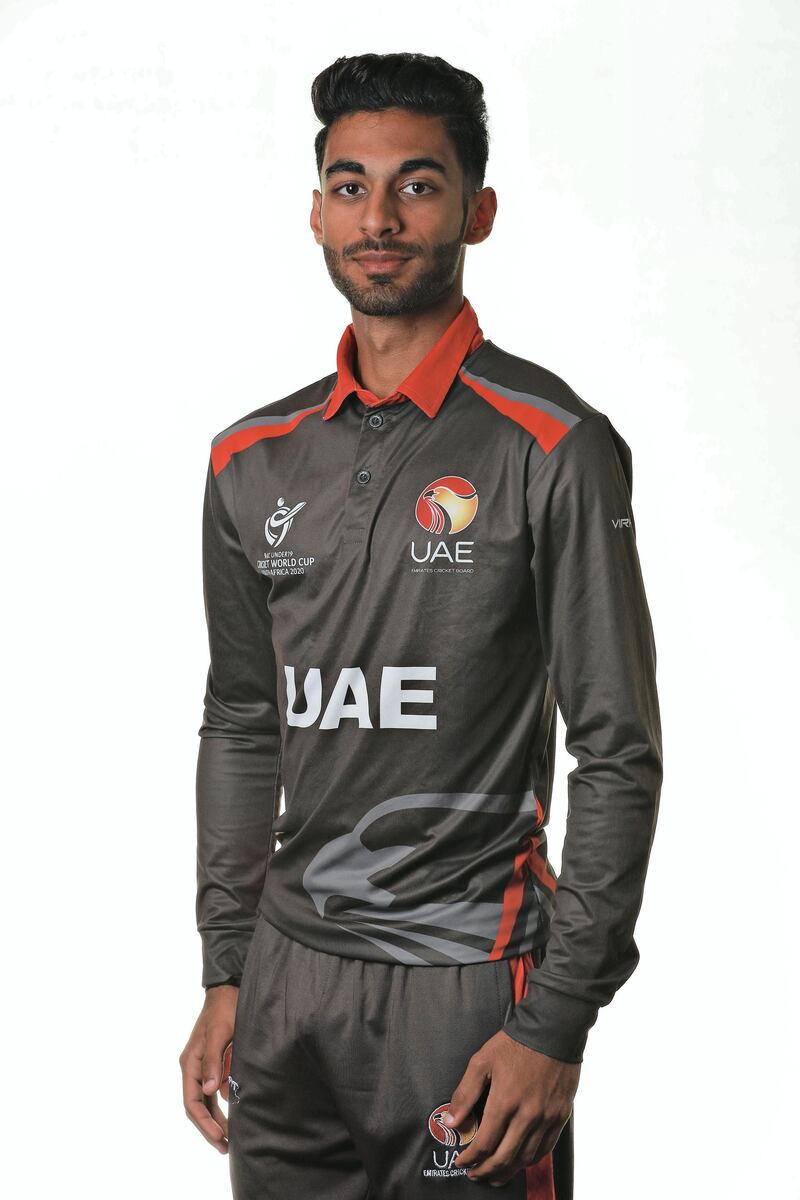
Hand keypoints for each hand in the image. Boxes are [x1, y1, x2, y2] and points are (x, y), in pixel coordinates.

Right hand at [178, 984, 238, 1153]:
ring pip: (205, 1101)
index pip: (192, 1102)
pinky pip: (213, 1090)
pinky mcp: (213, 1062)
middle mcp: (193, 1067)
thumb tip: (208, 1091)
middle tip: (226, 1147)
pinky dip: (221, 1104)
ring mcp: (202, 1066)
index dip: (204, 1123)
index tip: (220, 1138)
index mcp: (190, 1063)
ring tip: (230, 1137)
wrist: (228, 990)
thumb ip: (214, 1061)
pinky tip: (233, 1113)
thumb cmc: (224, 1009)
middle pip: (197, 1106)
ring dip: (216, 1119)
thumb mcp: (220, 1033)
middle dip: (210, 1128)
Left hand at [445, 1028, 579, 1186]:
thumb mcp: (482, 1061)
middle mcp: (527, 1115)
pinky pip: (545, 1149)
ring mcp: (546, 1118)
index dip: (470, 1158)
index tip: (462, 1162)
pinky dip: (530, 1160)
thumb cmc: (515, 1044)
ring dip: (508, 1171)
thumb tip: (451, 1121)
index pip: (484, 1143)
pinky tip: (520, 1161)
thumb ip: (465, 1093)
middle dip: (486, 1171)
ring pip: (525, 1158)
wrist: (552, 1031)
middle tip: (475, 1175)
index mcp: (504, 1101)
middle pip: (504, 1157)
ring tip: (495, 1175)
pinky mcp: (560, 1116)